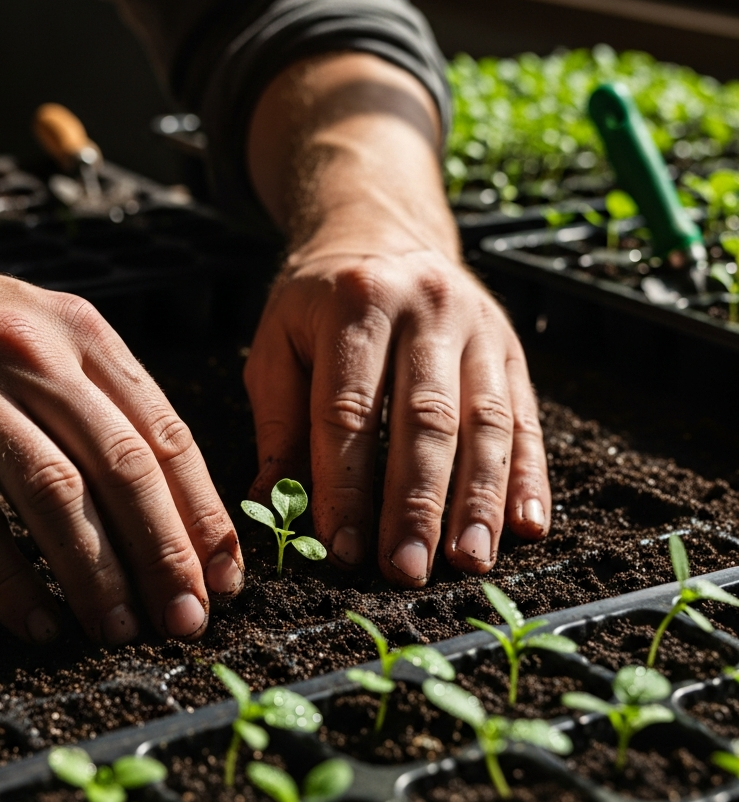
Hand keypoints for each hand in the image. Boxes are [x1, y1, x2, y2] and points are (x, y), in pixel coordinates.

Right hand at [0, 184, 242, 642]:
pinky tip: (37, 625)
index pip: (166, 433)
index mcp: (82, 336)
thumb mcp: (37, 333)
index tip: (227, 576)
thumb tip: (161, 499)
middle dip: (166, 553)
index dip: (203, 512)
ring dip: (96, 574)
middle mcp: (34, 354)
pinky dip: (8, 579)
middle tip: (187, 621)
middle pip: (123, 466)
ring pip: (54, 493)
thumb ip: (95, 399)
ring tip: (121, 632)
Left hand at [244, 53, 549, 583]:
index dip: (345, 484)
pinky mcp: (512, 347)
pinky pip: (526, 417)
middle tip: (405, 570)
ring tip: (468, 562)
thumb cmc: (316, 302)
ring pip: (485, 422)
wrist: (380, 231)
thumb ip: (278, 422)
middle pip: (425, 419)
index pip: (349, 409)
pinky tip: (525, 527)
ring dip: (478, 501)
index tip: (341, 549)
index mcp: (355, 304)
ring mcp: (478, 325)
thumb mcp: (278, 344)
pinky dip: (528, 477)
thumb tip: (272, 506)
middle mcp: (425, 308)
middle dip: (415, 503)